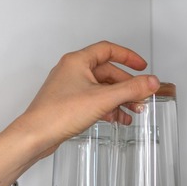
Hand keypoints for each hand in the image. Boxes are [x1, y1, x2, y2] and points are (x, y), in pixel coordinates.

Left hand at [8, 40, 160, 158]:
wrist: (35, 135)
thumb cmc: (57, 114)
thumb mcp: (102, 99)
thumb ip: (130, 89)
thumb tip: (151, 82)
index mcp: (77, 62)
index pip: (108, 50)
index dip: (127, 56)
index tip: (141, 66)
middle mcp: (72, 71)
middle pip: (108, 73)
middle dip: (127, 86)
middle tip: (141, 96)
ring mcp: (70, 88)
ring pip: (102, 89)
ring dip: (119, 99)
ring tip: (133, 111)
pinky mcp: (69, 104)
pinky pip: (95, 101)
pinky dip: (108, 108)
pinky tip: (118, 119)